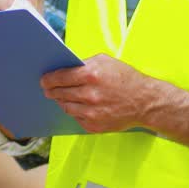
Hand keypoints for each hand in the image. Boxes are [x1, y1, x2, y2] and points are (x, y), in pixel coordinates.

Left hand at [41, 54, 156, 132]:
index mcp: (90, 75)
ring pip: (65, 106)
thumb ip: (83, 63)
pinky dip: (75, 111)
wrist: (145, 101)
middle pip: (59, 93)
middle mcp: (89, 94)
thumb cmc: (125, 78)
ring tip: (63, 97)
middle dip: (52, 90)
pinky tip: (80, 106)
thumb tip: (64, 68)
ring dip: (62, 101)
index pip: (59, 77)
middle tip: (48, 89)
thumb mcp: (105, 61)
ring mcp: (91, 112)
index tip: (43, 80)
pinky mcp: (94, 126)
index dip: (48, 79)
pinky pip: (76, 118)